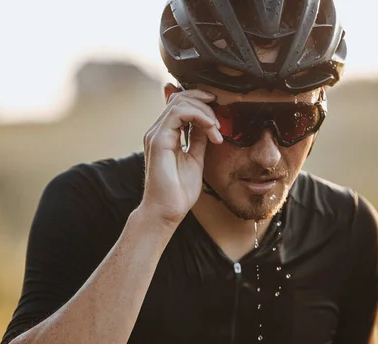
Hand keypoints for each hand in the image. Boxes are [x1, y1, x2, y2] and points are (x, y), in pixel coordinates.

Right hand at [140, 83, 222, 224]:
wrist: (167, 211)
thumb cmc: (179, 190)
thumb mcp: (195, 157)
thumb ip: (198, 138)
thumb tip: (207, 124)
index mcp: (166, 135)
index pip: (180, 105)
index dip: (201, 103)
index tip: (220, 116)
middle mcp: (158, 131)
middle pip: (179, 98)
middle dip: (204, 102)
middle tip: (221, 119)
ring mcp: (156, 134)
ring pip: (179, 102)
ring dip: (204, 111)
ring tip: (217, 128)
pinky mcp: (158, 140)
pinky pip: (178, 113)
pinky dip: (199, 116)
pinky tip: (211, 129)